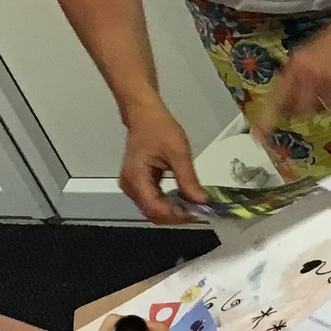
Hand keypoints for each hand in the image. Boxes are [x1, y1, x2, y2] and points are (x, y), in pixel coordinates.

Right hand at [120, 102, 203, 222]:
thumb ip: (188, 179)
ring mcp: (132, 187)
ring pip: (153, 210)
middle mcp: (130, 187)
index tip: (197, 213)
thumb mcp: (178, 152)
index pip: (155, 209)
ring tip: (193, 205)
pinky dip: (168, 203)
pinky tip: (183, 199)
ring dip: (173, 211)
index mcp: (136, 178)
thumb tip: (200, 201)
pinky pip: (152, 201)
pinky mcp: (138, 184)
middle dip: (176, 215)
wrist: (144, 114)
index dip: (177, 215)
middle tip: (198, 211)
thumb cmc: (159, 128)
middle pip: (153, 213)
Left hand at [258, 10, 330, 131]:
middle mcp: (313, 79)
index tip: (259, 136)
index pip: (278, 98)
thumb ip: (295, 74)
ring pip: (324, 108)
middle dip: (303, 107)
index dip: (268, 119)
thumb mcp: (306, 51)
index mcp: (297, 66)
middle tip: (311, 97)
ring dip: (326, 101)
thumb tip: (287, 101)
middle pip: (301, 110)